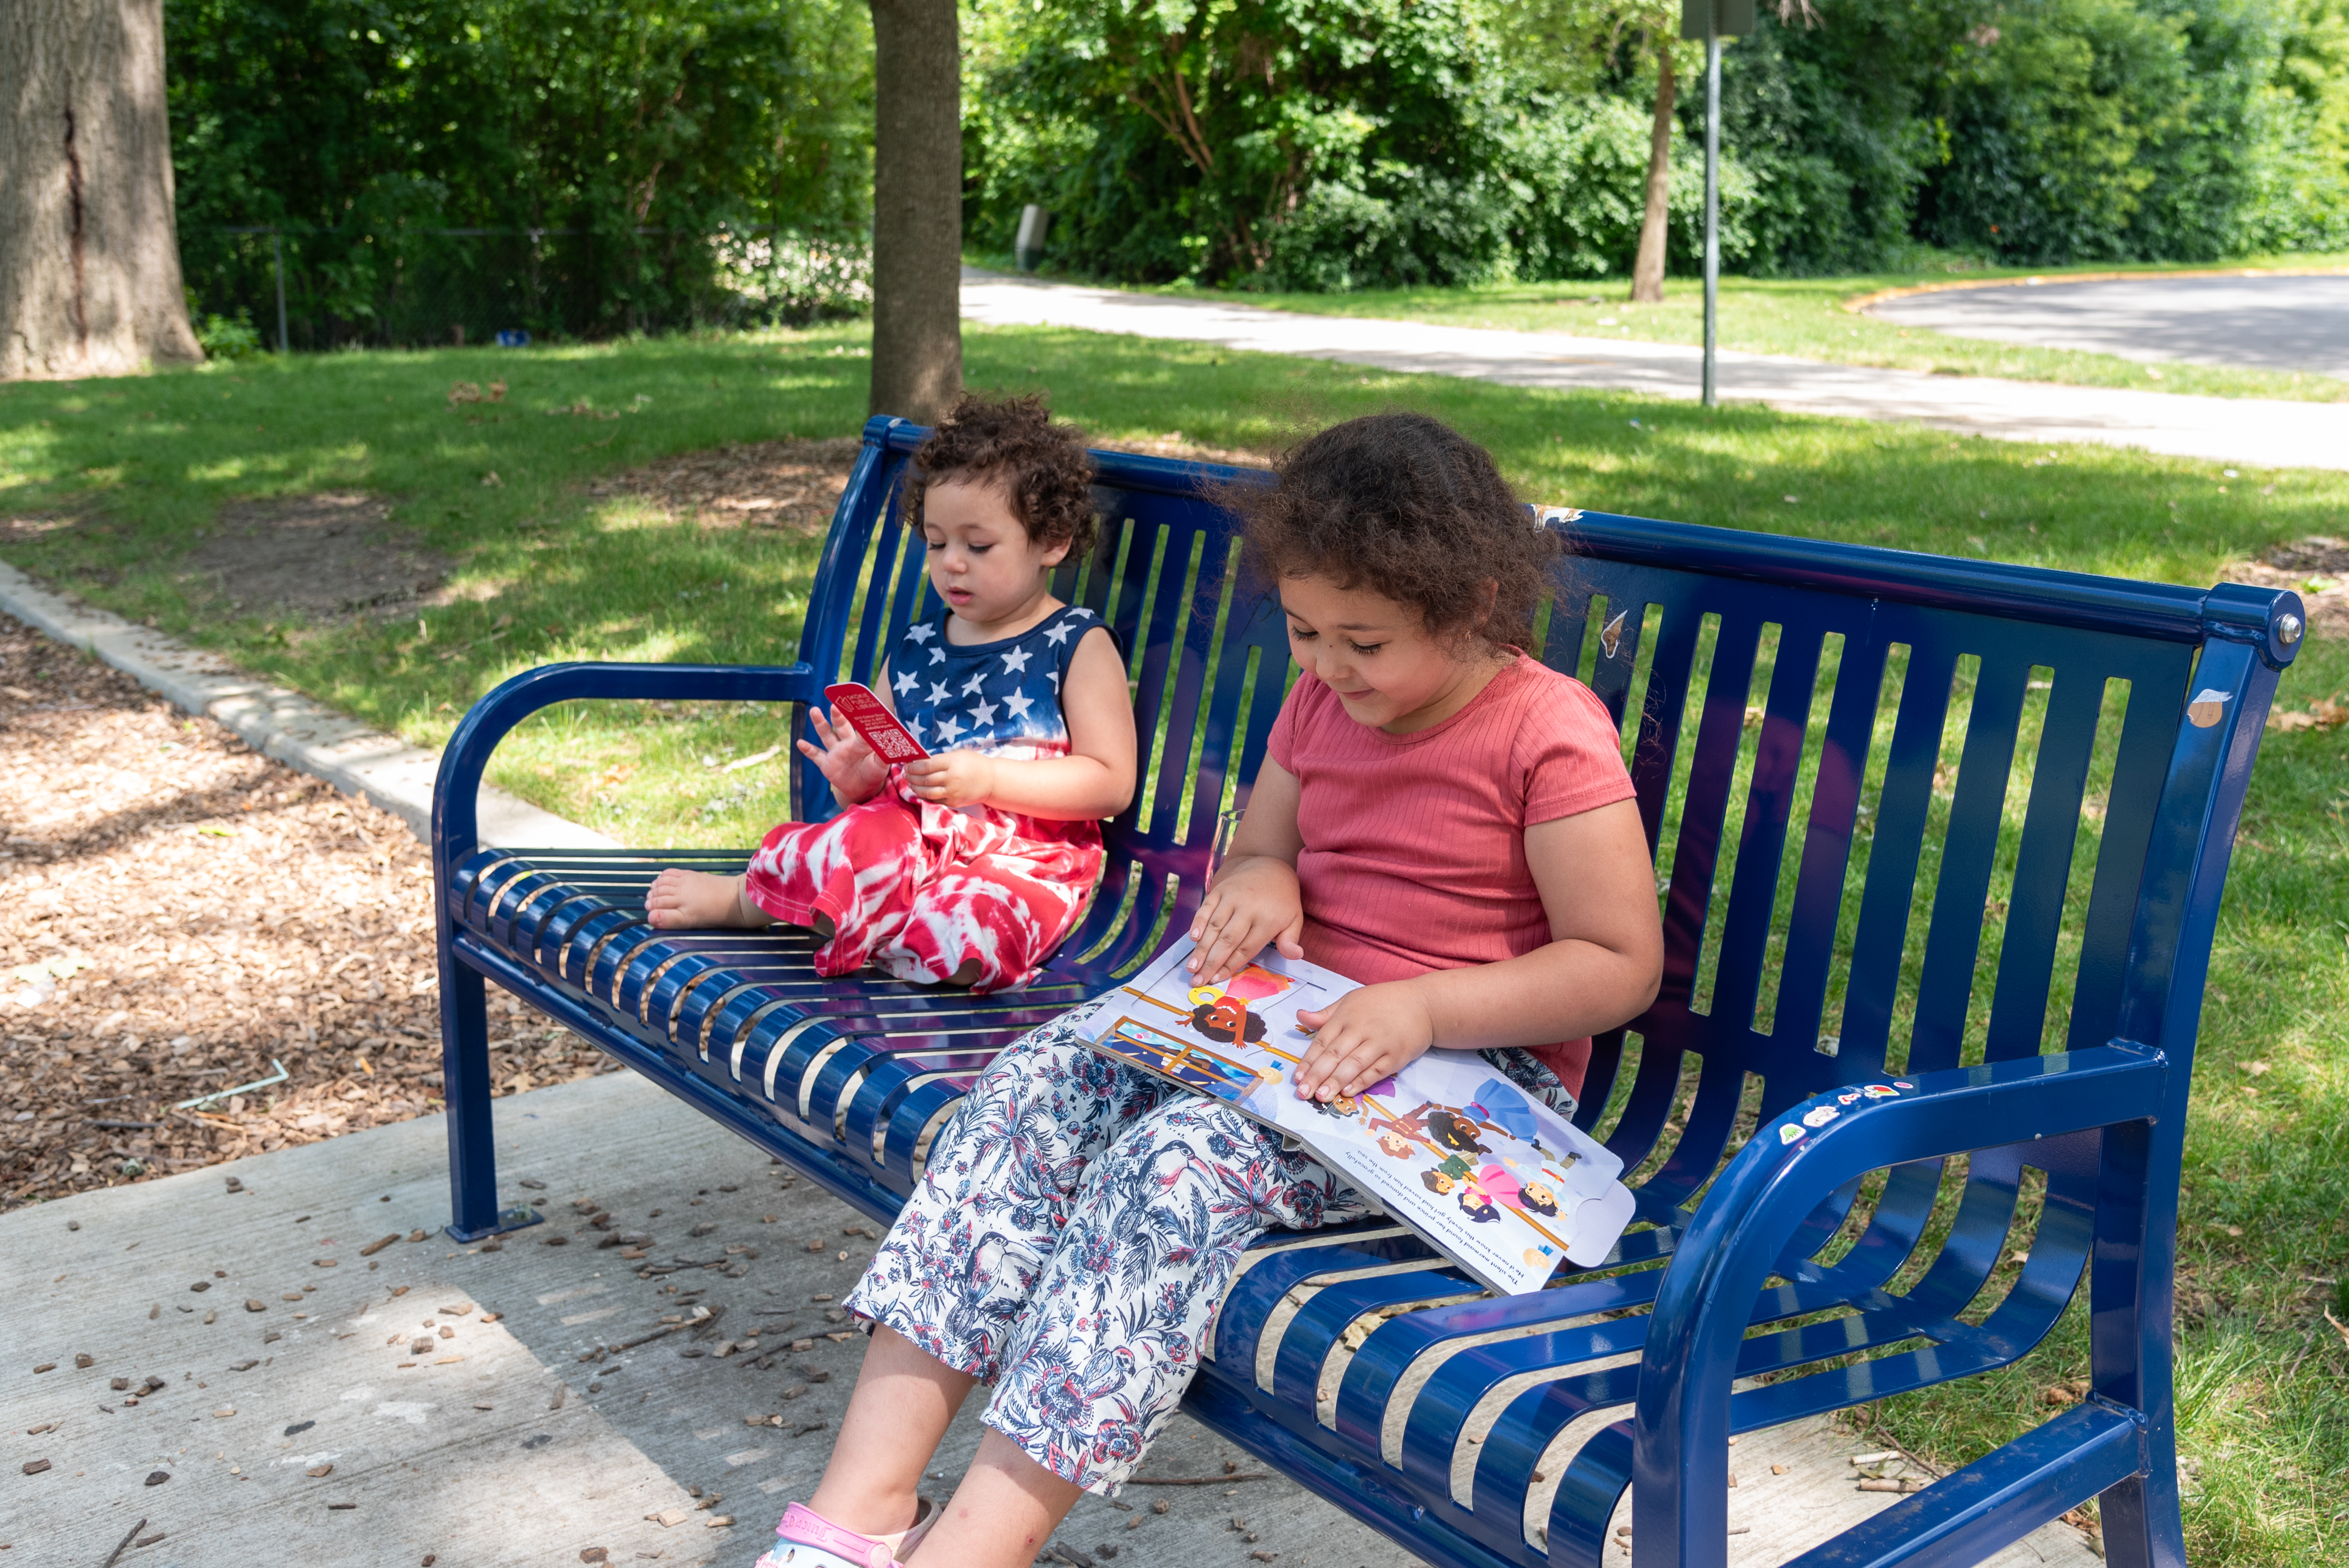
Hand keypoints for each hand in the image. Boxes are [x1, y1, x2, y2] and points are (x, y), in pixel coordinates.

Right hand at [797, 707, 886, 803]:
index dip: (860, 716)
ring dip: (820, 724)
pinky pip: (816, 756)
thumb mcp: (881, 764)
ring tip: (814, 710)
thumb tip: (894, 742)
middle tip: (835, 705)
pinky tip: (800, 743)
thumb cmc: (874, 773)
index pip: (861, 726)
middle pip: (842, 726)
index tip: (858, 703)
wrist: (862, 789)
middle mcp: (847, 743)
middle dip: (838, 716)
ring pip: (827, 735)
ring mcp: (836, 753)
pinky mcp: (827, 764)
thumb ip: (885, 754)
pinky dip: (808, 750)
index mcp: (863, 742)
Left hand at [901, 750, 998, 808]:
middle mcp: (951, 778)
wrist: (990, 781)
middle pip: (924, 779)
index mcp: (952, 763)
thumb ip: (939, 759)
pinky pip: (934, 800)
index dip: (913, 766)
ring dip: (915, 788)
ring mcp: (952, 792)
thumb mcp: (957, 755)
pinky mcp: (953, 802)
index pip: (926, 766)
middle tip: (905, 774)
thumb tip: (919, 763)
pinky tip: (921, 791)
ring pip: (926, 792)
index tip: (907, 765)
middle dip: (911, 777)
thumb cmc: (973, 764)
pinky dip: (924, 796)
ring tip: (910, 783)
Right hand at [1187, 856, 1302, 983]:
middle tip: (1197, 980)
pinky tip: (1192, 939)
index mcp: (1267, 920)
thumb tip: (1295, 956)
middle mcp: (1248, 908)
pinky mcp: (1220, 890)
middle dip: (1211, 962)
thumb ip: (1291, 939)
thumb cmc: (1282, 900)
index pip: (1245, 949)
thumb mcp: (1294, 919)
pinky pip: (1206, 908)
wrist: (1270, 866)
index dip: (1230, 966)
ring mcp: (1232, 898)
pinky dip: (1197, 922)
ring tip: (1191, 967)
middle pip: (1227, 940)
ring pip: (1214, 926)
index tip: (1216, 980)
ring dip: (1201, 948)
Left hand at [1291, 981, 1434, 1101]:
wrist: (1424, 1003)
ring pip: (1354, 1065)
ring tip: (1321, 1097)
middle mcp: (1361, 1029)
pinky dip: (1362, 1082)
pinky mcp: (1397, 1056)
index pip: (1322, 1041)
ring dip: (1336, 1082)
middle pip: (1335, 1055)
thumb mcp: (1351, 1000)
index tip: (1297, 1078)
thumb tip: (1300, 1016)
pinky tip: (1348, 1092)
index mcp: (1347, 1016)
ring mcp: (1380, 1043)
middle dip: (1317, 1076)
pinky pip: (1376, 1071)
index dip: (1308, 1061)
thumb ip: (1326, 1014)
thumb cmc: (1384, 1001)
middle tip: (1303, 1093)